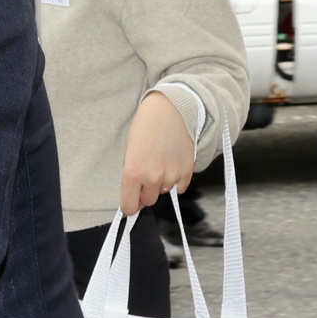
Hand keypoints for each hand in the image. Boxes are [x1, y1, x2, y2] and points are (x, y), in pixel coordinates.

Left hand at [119, 92, 194, 216]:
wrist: (170, 111)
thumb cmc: (145, 128)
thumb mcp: (129, 152)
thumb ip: (131, 176)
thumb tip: (135, 196)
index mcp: (132, 173)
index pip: (129, 206)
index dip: (129, 206)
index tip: (131, 203)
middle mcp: (152, 178)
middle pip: (149, 201)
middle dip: (146, 192)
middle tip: (146, 175)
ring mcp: (171, 176)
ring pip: (164, 192)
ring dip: (162, 183)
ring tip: (161, 163)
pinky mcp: (187, 171)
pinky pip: (180, 187)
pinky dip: (176, 180)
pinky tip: (172, 164)